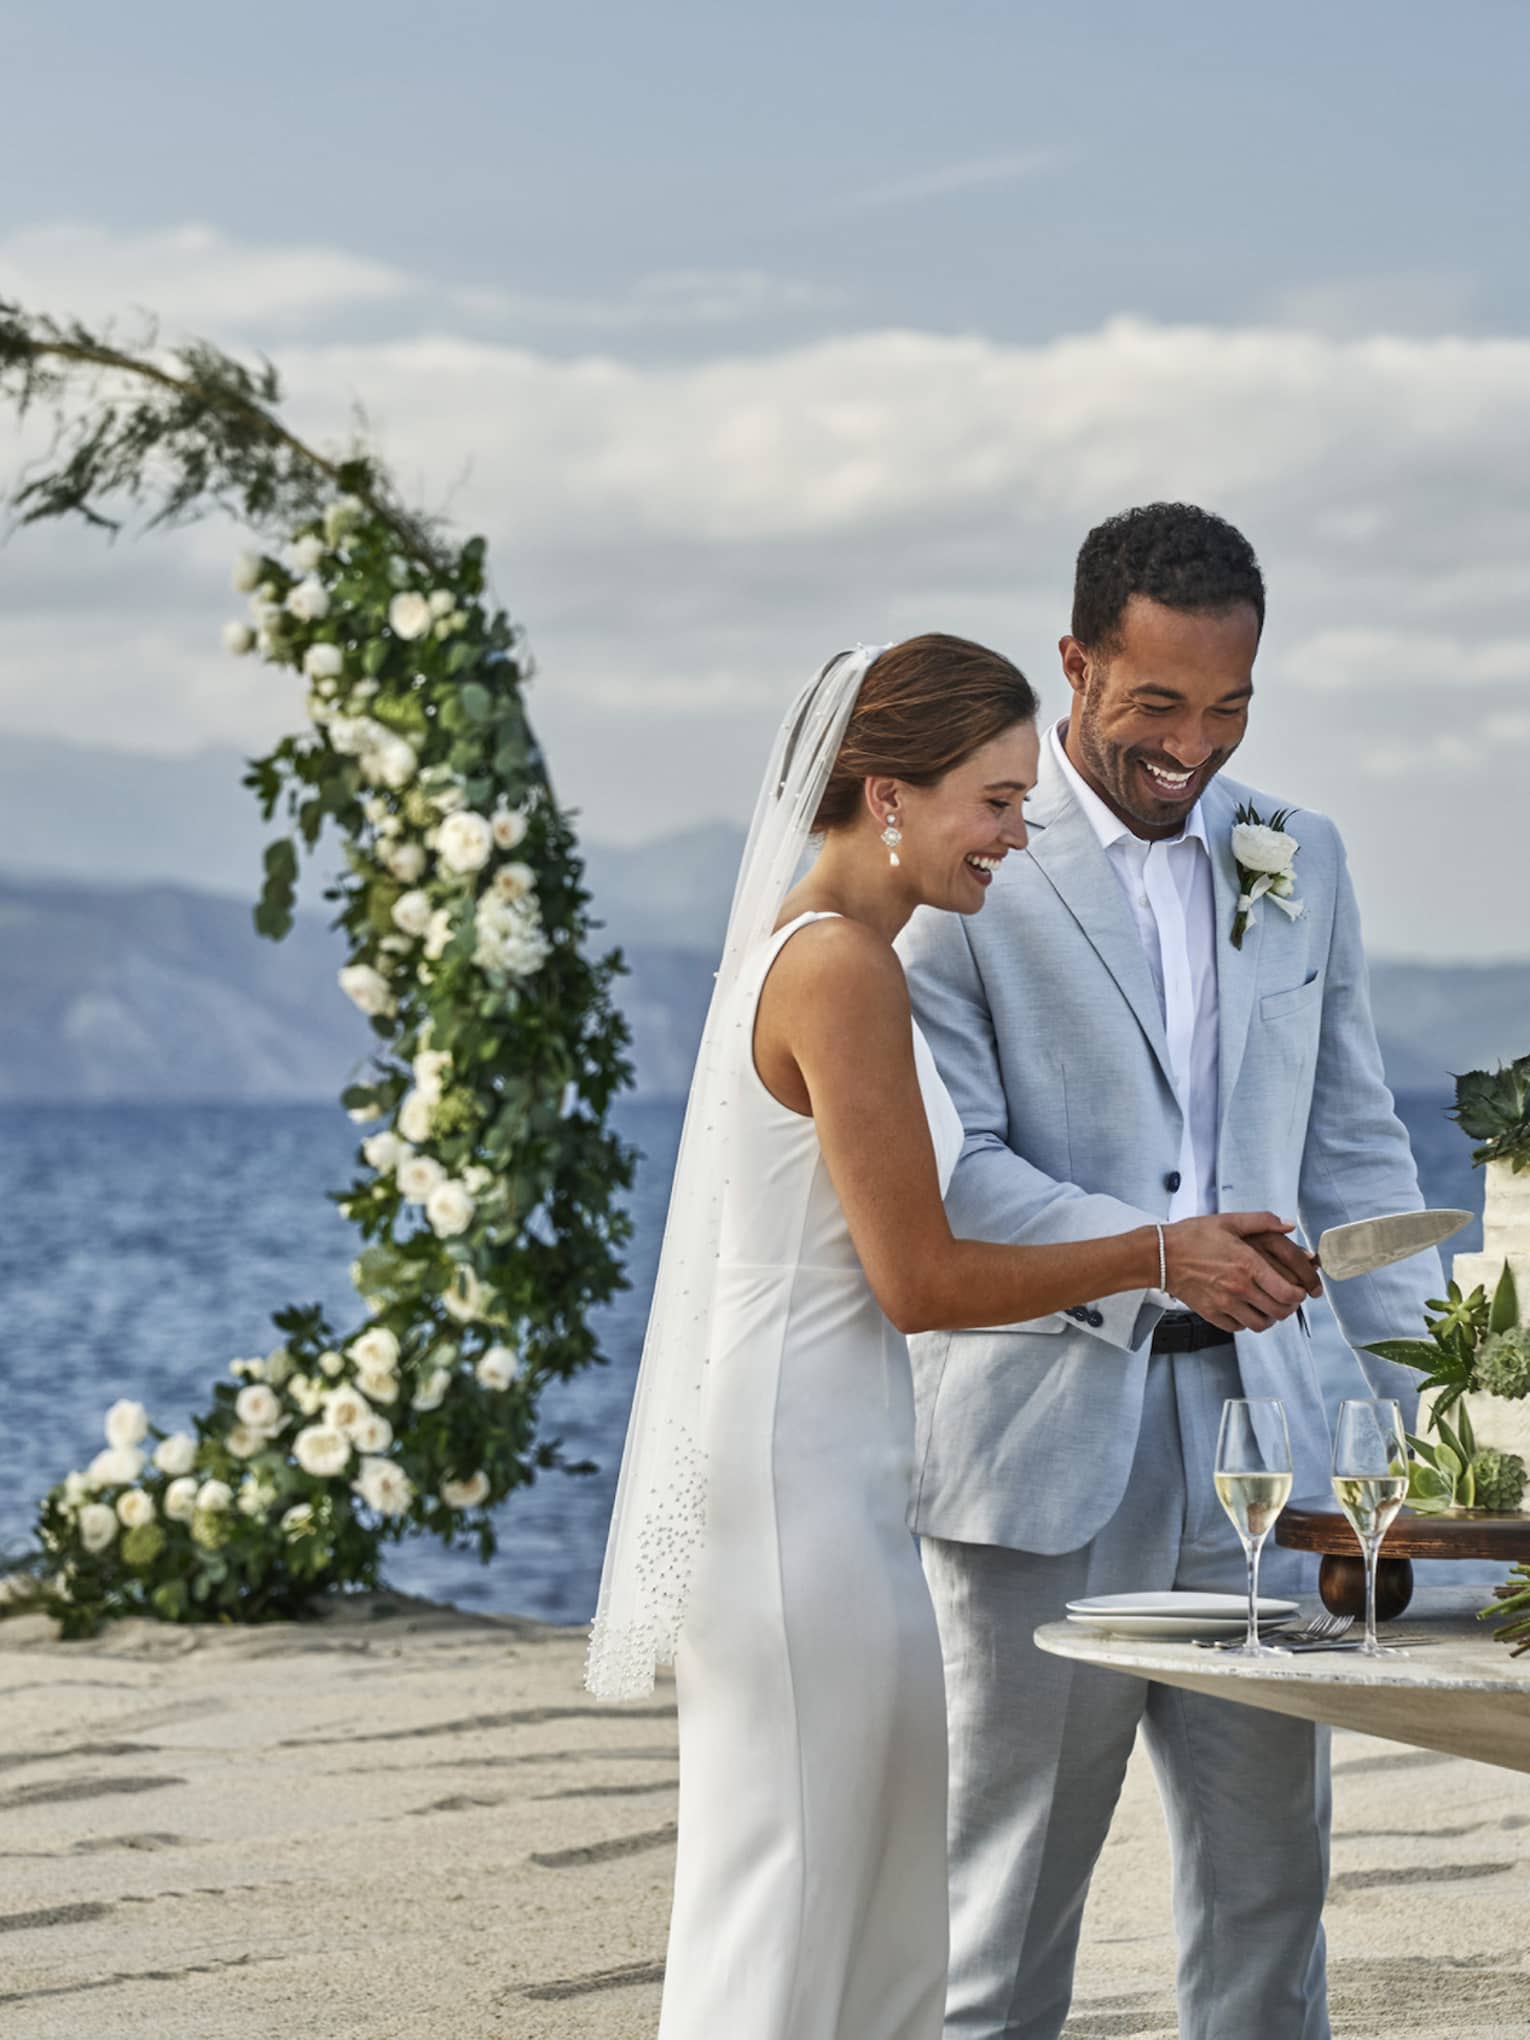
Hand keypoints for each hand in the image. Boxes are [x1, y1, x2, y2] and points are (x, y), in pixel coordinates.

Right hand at [1162, 1212, 1310, 1333]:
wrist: (1159, 1254)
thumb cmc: (1191, 1237)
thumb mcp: (1228, 1222)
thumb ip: (1262, 1222)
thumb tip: (1288, 1225)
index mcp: (1248, 1265)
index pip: (1288, 1292)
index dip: (1300, 1294)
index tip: (1299, 1290)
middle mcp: (1239, 1288)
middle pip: (1279, 1311)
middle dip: (1289, 1307)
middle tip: (1287, 1299)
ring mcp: (1225, 1304)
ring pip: (1261, 1324)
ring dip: (1269, 1317)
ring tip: (1267, 1306)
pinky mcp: (1211, 1314)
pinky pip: (1238, 1328)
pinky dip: (1246, 1322)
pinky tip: (1244, 1309)